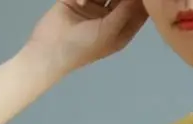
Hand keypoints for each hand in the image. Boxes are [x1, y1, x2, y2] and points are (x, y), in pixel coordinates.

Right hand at [26, 0, 147, 74]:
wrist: (50, 49)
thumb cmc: (83, 47)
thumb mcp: (108, 33)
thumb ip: (125, 12)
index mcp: (121, 29)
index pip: (138, 10)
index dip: (143, 1)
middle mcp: (110, 16)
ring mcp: (94, 6)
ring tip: (90, 1)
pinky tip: (79, 1)